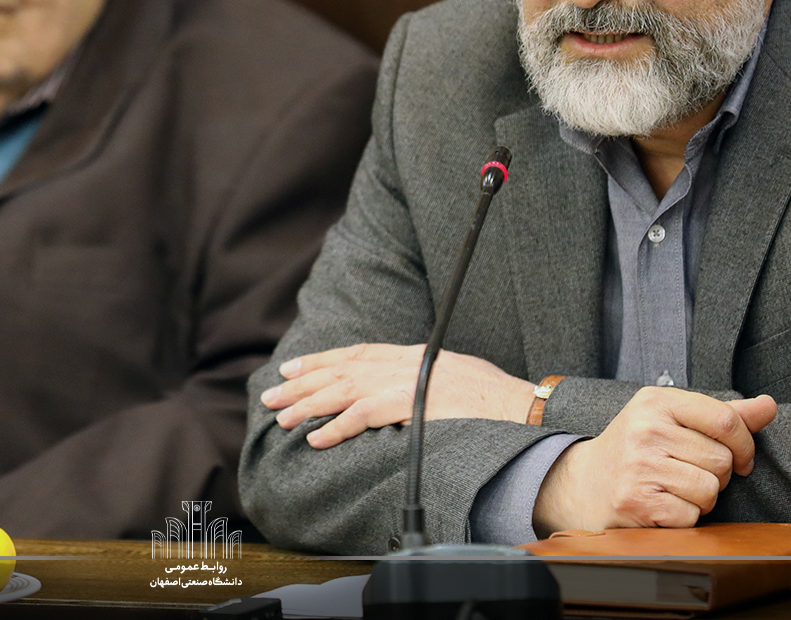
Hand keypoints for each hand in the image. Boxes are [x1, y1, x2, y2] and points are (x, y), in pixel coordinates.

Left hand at [259, 343, 533, 449]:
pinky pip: (362, 416)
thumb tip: (401, 394)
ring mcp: (405, 382)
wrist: (519, 405)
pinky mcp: (409, 404)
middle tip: (271, 396)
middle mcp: (403, 362)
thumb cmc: (492, 398)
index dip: (321, 360)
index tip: (293, 368)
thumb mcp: (452, 376)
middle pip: (341, 369)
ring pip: (343, 390)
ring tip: (282, 419)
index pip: (356, 353)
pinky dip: (336, 427)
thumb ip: (422, 380)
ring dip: (309, 405)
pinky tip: (315, 438)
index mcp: (412, 354)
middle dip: (302, 382)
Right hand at [533, 387, 777, 533]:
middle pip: (721, 460)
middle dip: (716, 475)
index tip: (740, 458)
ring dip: (701, 499)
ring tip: (675, 489)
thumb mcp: (671, 420)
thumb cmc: (636, 449)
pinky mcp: (638, 501)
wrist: (583, 484)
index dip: (745, 445)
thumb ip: (722, 415)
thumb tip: (768, 406)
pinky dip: (683, 518)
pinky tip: (662, 505)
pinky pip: (691, 516)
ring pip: (710, 490)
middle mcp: (646, 429)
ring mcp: (640, 466)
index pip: (726, 420)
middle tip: (689, 473)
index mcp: (657, 401)